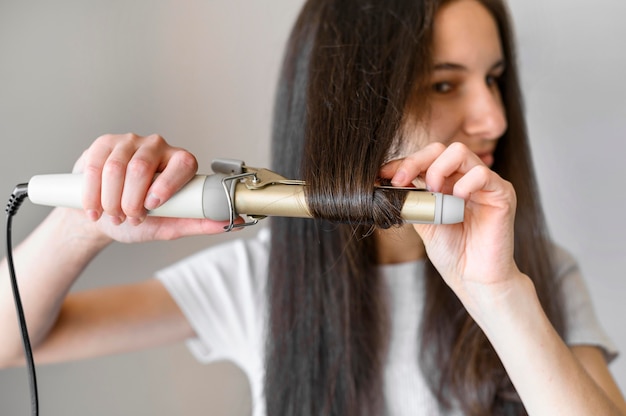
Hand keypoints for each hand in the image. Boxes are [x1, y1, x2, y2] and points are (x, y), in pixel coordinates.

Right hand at [71, 133, 232, 242]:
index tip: (152, 206)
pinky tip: (94, 209)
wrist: (103, 216)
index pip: (182, 163)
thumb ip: (198, 223)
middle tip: (129, 218)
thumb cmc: (139, 220)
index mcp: (180, 163)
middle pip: (142, 167)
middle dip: (131, 200)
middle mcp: (158, 147)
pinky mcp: (103, 143)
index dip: (167, 185)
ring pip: (116, 168)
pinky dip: (92, 193)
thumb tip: (234, 221)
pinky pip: (95, 166)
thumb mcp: (170, 225)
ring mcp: (129, 142)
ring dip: (110, 200)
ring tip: (113, 215)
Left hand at [380, 142, 523, 311]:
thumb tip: (386, 182)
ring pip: (459, 152)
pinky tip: (457, 202)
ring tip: (433, 194)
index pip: (425, 159)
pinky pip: (482, 174)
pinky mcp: (502, 193)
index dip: (404, 163)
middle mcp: (465, 178)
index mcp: (447, 183)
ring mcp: (485, 184)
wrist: (472, 279)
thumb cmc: (452, 253)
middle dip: (415, 161)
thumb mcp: (423, 222)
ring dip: (438, 170)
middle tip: (401, 181)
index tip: (382, 175)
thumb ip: (412, 200)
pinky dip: (464, 184)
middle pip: (440, 149)